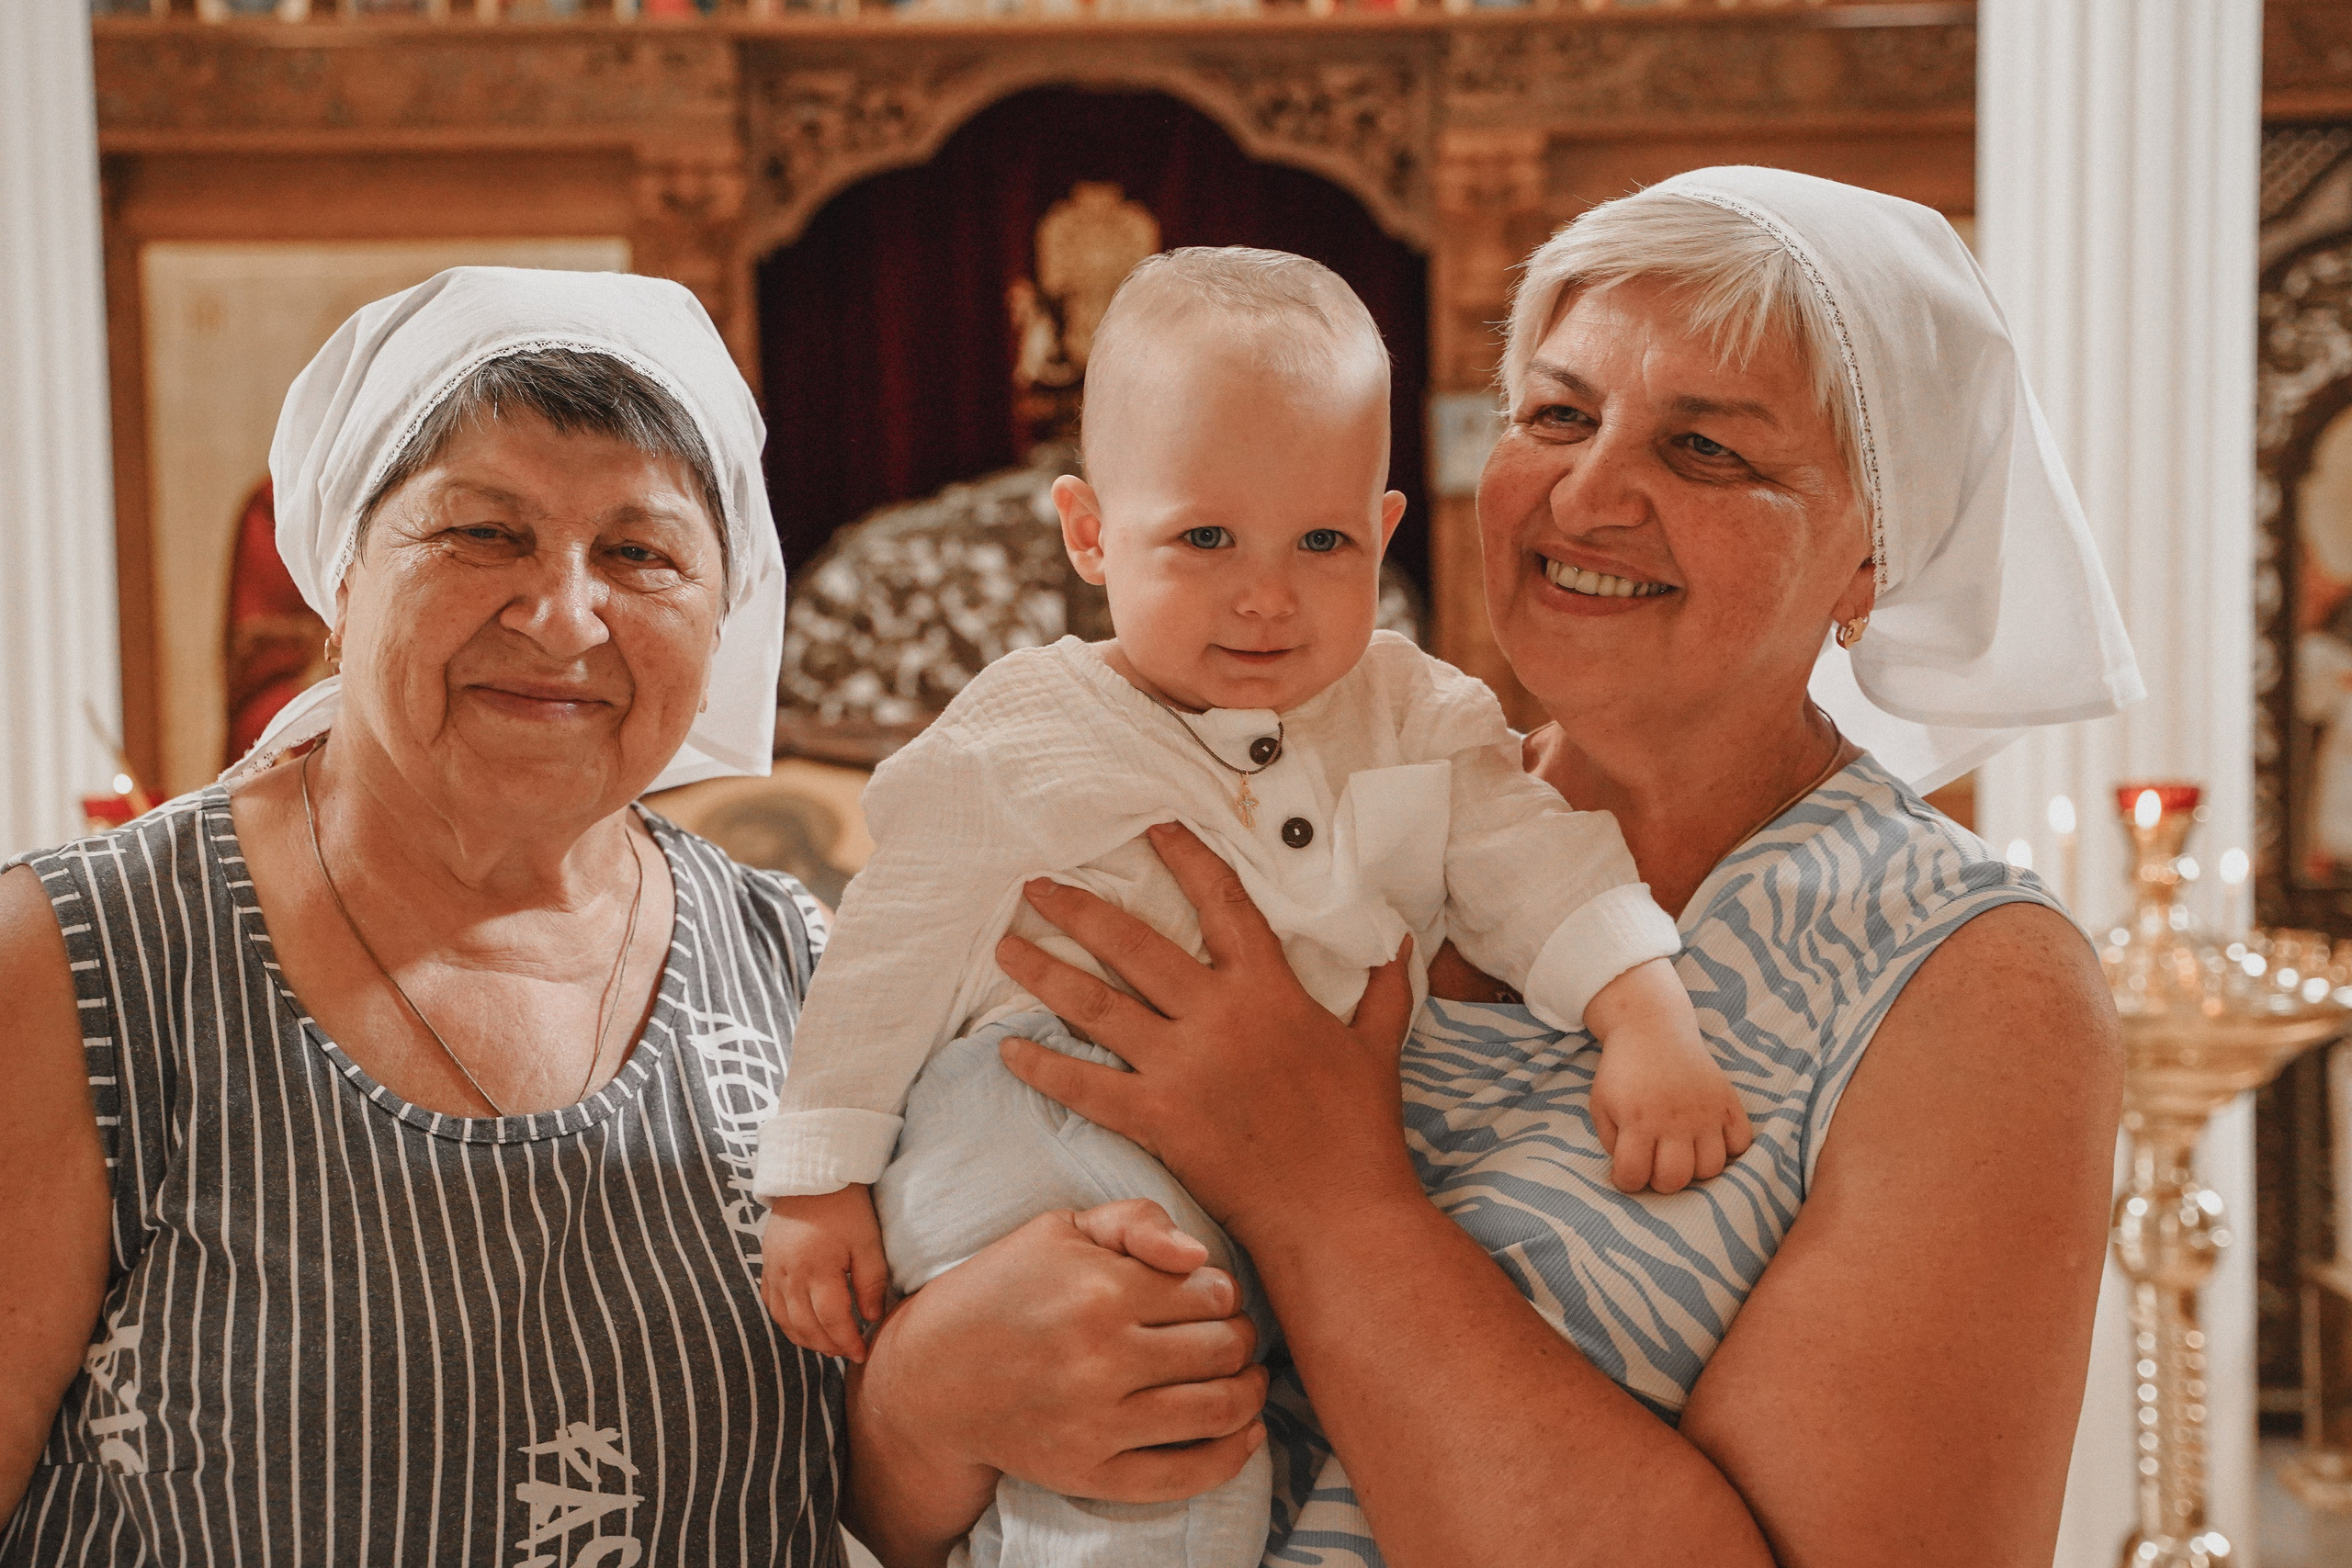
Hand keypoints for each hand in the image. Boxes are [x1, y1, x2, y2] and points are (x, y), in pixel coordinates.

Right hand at [761, 1185, 888, 1361]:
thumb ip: (871, 1282)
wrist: (810, 1176)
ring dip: (806, 1339)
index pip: (832, 1319)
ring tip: (828, 1346)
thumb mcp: (867, 1241)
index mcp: (817, 1269)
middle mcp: (790, 1275)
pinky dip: (786, 1322)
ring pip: (785, 1320)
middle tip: (848, 1353)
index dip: (847, 1340)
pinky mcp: (767, 1265)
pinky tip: (802, 1327)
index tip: (862, 1353)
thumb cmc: (845, 1207)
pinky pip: (771, 1304)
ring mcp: (774, 1271)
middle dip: (828, 1346)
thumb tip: (872, 1317)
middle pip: (806, 1326)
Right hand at [851, 1200, 1264, 1522]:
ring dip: (1250, 1392)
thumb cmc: (1004, 1290)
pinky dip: (1232, 1456)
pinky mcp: (1088, 1474)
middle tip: (1232, 1336)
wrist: (930, 1378)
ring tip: (1245, 1378)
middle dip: (1242, 1338)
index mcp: (1100, 1289)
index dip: (1225, 1292)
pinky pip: (1185, 1475)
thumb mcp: (1061, 1229)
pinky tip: (1244, 1433)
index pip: (1215, 1292)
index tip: (1213, 1297)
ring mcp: (1095, 1423)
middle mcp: (1101, 1358)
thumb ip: (1138, 1222)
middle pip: (1225, 1349)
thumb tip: (1200, 1254)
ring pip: (1219, 1410)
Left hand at [992, 821, 1420, 1241]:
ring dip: (1044, 974)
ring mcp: (1182, 1067)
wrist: (1338, 1213)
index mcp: (1269, 989)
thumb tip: (1401, 941)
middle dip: (1078, 910)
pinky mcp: (1158, 1119)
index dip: (1186, 859)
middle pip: (1133, 945)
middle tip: (1034, 886)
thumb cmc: (1361, 1131)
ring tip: (1004, 947)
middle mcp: (1218, 1016)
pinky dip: (1043, 1067)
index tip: (1152, 828)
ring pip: (1097, 1005)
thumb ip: (1383, 990)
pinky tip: (1006, 1051)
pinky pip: (1086, 1086)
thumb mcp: (1378, 1048)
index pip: (1223, 903)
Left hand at [1584, 959, 1753, 1193]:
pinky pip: (1741, 1143)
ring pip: (1712, 1168)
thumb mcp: (1601, 1104)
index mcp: (1637, 1120)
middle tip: (1655, 1165)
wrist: (1651, 1028)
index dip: (1627, 1182)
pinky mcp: (1727, 1101)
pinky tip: (1709, 1140)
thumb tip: (1632, 1173)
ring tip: (1681, 1152)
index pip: (1634, 1176)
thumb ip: (1611, 1142)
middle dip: (1661, 1182)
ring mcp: (1706, 1111)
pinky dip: (1729, 1149)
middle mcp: (1674, 1119)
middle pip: (1675, 1179)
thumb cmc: (1623, 1071)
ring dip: (1695, 1169)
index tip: (1626, 1173)